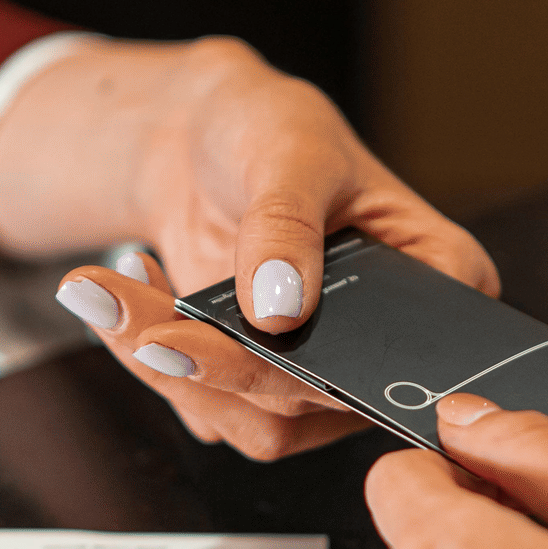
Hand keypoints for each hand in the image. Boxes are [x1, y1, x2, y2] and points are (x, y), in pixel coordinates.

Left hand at [0, 36, 498, 459]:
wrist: (199, 137)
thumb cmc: (271, 126)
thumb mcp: (290, 152)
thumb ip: (287, 226)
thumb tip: (280, 312)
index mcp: (440, 278)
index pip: (406, 353)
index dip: (332, 363)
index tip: (253, 335)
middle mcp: (386, 342)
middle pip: (316, 398)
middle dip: (217, 363)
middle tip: (141, 322)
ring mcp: (321, 370)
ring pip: (254, 422)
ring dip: (168, 368)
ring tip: (108, 291)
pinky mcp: (257, 382)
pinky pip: (206, 406)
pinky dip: (150, 358)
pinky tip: (127, 291)